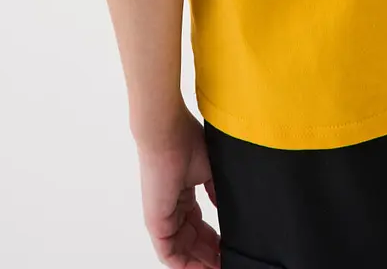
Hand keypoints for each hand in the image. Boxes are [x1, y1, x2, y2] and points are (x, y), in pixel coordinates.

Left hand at [137, 105, 220, 268]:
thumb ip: (217, 192)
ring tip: (220, 267)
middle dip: (211, 254)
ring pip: (182, 251)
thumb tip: (227, 207)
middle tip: (229, 261)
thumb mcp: (210, 170)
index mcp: (183, 194)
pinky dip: (186, 265)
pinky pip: (169, 254)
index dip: (215, 240)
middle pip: (192, 241)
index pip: (199, 226)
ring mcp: (162, 217)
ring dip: (201, 262)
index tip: (230, 248)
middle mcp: (172, 208)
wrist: (167, 132)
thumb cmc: (186, 141)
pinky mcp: (155, 223)